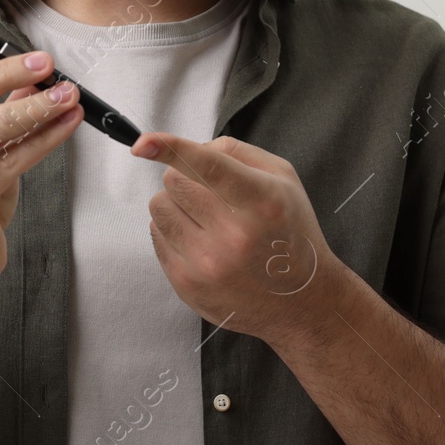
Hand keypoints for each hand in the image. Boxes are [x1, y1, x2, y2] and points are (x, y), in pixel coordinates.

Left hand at [130, 132, 339, 343]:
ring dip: (175, 204)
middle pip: (174, 181)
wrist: (300, 301)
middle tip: (210, 195)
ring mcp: (207, 264)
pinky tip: (201, 241)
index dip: (171, 148)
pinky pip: (156, 236)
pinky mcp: (187, 285)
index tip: (143, 143)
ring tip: (204, 219)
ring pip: (159, 206)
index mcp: (261, 202)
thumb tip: (192, 148)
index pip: (208, 166)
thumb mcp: (282, 180)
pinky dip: (172, 231)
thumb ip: (237, 153)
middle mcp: (233, 236)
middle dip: (186, 178)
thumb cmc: (290, 232)